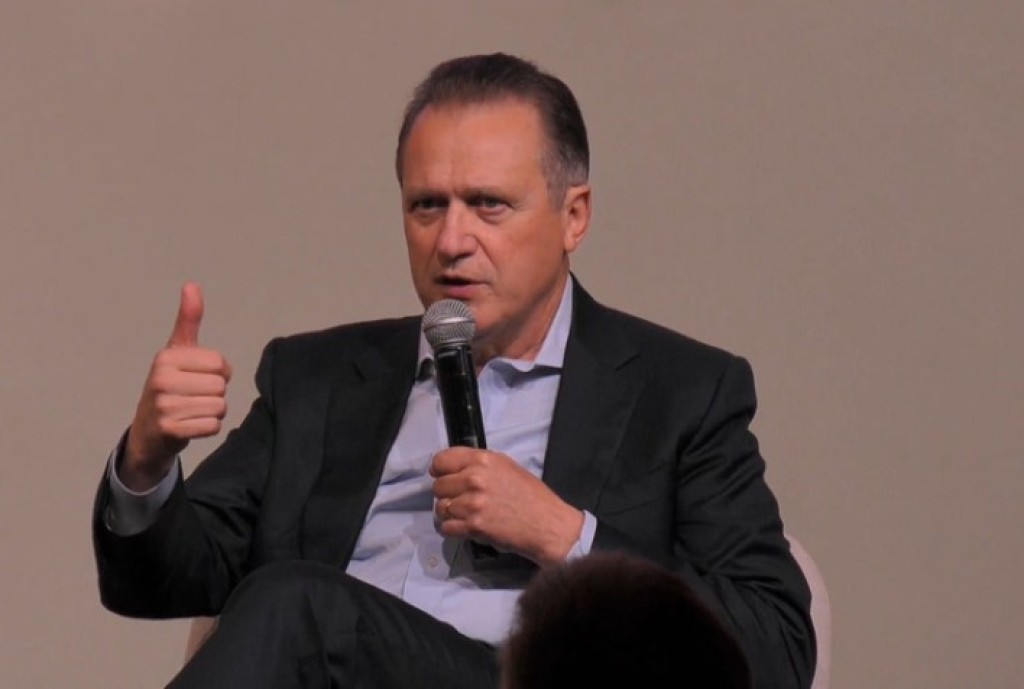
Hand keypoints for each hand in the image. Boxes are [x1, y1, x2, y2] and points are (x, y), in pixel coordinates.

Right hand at [121, 283, 232, 490]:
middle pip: (220, 386)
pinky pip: (212, 426)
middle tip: (195, 397)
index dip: (219, 372)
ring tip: (193, 411)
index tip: (200, 377)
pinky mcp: (170, 430)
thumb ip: (188, 320)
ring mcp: (164, 406)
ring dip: (213, 412)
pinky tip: (191, 425)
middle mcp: (161, 379)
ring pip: (219, 406)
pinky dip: (208, 428)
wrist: (147, 432)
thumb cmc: (169, 387)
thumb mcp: (177, 352)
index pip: (220, 363)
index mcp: (166, 357)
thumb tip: (191, 284)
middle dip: (215, 394)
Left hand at [430, 447, 583, 565]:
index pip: (441, 460)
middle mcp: (475, 478)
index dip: (440, 470)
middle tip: (462, 501)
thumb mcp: (507, 467)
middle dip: (447, 495)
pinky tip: (466, 528)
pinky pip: (446, 528)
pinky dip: (452, 530)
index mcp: (483, 460)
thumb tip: (453, 469)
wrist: (548, 524)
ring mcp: (472, 503)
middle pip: (438, 486)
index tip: (444, 477)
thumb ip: (479, 465)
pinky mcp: (473, 526)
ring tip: (466, 516)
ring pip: (440, 508)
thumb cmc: (531, 496)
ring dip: (450, 514)